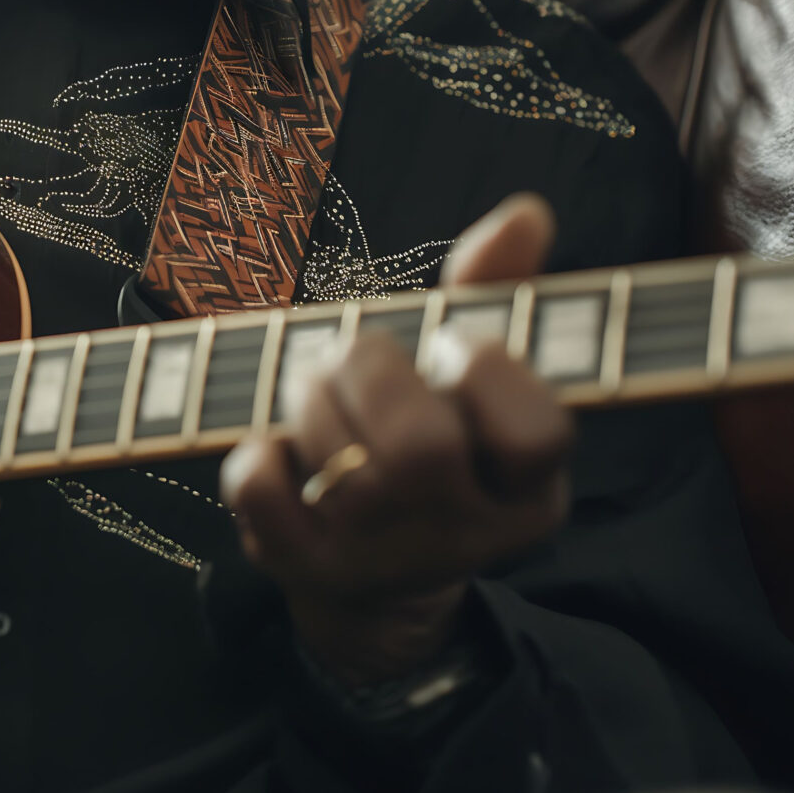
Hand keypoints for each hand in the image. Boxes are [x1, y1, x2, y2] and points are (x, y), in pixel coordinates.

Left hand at [219, 193, 570, 684]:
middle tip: (354, 356)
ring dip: (310, 400)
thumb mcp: (472, 379)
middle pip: (419, 448)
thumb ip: (496, 293)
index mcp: (527, 488)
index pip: (539, 434)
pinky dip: (254, 452)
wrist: (375, 579)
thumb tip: (524, 213)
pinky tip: (272, 441)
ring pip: (340, 469)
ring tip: (313, 387)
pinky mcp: (303, 567)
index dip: (489, 372)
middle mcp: (464, 534)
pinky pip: (262, 493)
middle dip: (370, 371)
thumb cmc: (432, 441)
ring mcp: (381, 558)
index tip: (453, 345)